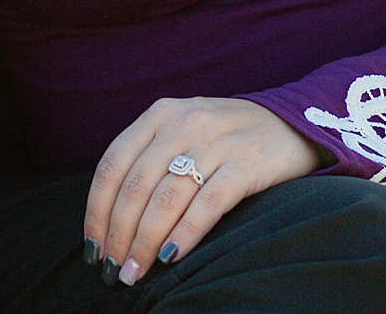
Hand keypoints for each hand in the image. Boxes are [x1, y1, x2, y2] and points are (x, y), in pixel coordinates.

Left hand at [84, 97, 325, 285]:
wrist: (292, 124)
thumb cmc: (225, 138)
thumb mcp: (182, 131)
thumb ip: (148, 159)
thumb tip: (110, 218)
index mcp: (160, 114)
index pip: (113, 164)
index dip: (98, 210)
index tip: (93, 247)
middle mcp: (184, 122)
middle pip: (136, 185)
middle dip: (119, 234)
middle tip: (113, 269)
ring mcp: (217, 141)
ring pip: (167, 197)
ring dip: (145, 242)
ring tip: (135, 272)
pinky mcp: (248, 163)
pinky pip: (208, 203)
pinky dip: (185, 233)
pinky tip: (171, 257)